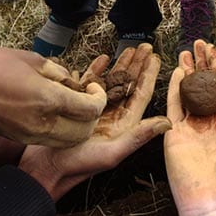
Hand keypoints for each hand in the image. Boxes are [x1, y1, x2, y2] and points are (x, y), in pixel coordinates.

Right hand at [0, 47, 105, 147]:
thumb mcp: (32, 59)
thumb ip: (58, 72)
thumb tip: (72, 81)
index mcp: (49, 99)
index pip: (91, 109)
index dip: (99, 98)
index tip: (94, 87)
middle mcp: (43, 123)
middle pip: (85, 131)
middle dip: (93, 115)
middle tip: (88, 98)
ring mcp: (31, 134)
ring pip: (69, 140)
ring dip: (79, 126)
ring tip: (74, 106)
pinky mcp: (20, 138)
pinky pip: (52, 140)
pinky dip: (63, 131)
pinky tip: (57, 113)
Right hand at [18, 43, 169, 199]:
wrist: (47, 169)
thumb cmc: (80, 165)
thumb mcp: (113, 152)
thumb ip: (139, 136)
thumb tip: (168, 122)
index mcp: (125, 123)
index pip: (141, 93)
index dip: (149, 74)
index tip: (156, 57)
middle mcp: (112, 114)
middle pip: (128, 83)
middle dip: (137, 64)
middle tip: (145, 46)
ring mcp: (95, 109)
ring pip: (111, 81)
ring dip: (120, 65)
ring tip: (128, 49)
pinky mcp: (77, 105)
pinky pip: (90, 83)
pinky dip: (96, 70)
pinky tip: (102, 59)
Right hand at [165, 40, 215, 215]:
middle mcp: (211, 120)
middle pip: (205, 84)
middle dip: (202, 63)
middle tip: (200, 43)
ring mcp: (193, 127)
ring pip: (188, 91)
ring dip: (186, 71)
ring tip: (186, 51)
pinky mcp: (176, 135)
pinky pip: (174, 106)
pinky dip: (174, 88)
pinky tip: (176, 72)